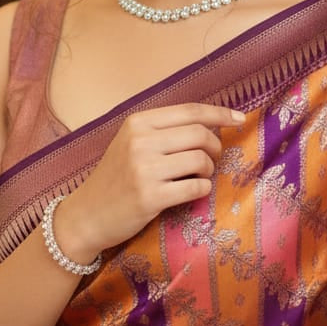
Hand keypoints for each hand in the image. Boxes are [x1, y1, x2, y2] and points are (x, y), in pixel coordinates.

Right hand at [55, 103, 244, 262]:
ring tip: (198, 177)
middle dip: (215, 147)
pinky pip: (196, 187)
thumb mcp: (130, 143)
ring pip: (201, 160)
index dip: (219, 114)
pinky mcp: (150, 197)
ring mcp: (145, 169)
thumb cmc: (115, 178)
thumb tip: (211, 124)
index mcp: (137, 123)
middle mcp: (140, 141)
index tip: (240, 119)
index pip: (190, 111)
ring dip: (208, 170)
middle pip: (200, 134)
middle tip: (210, 160)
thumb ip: (163, 131)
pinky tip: (192, 191)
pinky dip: (202, 189)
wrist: (86, 214)